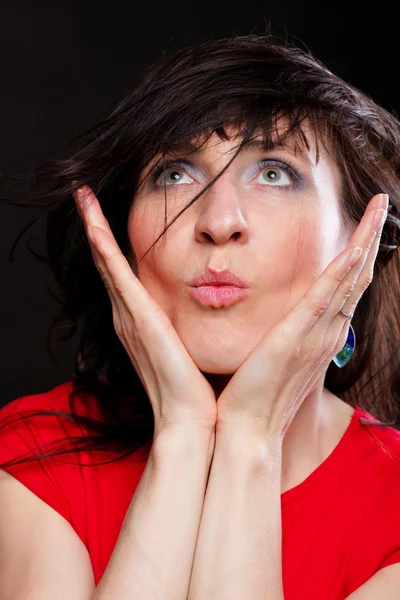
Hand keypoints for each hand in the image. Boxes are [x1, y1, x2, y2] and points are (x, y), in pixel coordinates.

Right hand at [73, 185, 216, 437]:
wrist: (189, 417)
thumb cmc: (193, 386)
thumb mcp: (188, 347)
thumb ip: (186, 326)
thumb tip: (206, 307)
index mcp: (140, 321)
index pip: (122, 274)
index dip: (111, 245)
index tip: (106, 218)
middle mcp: (127, 316)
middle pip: (107, 262)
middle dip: (96, 227)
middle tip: (85, 196)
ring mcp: (129, 315)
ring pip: (107, 261)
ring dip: (95, 227)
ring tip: (84, 198)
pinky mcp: (137, 317)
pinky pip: (116, 274)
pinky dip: (103, 247)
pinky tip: (95, 223)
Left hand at [216, 193, 388, 440]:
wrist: (246, 427)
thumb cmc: (257, 392)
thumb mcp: (279, 354)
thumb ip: (289, 331)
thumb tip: (285, 315)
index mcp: (322, 333)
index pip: (347, 284)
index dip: (360, 252)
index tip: (366, 223)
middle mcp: (327, 331)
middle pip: (357, 276)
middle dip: (370, 236)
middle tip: (380, 203)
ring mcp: (315, 335)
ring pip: (348, 280)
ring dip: (364, 241)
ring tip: (377, 208)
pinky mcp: (294, 339)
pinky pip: (324, 299)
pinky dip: (342, 272)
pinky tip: (354, 247)